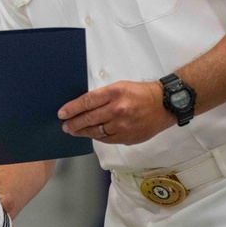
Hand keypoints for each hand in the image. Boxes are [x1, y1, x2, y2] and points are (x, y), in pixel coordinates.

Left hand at [58, 80, 172, 144]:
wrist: (164, 105)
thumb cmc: (140, 93)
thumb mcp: (119, 87)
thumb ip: (102, 97)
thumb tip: (83, 107)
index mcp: (114, 93)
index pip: (87, 101)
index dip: (72, 108)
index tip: (62, 113)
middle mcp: (117, 110)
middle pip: (89, 119)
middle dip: (74, 123)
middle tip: (65, 126)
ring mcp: (123, 126)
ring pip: (96, 132)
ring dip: (83, 132)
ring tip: (74, 131)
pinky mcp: (128, 137)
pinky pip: (107, 139)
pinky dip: (97, 137)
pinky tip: (91, 135)